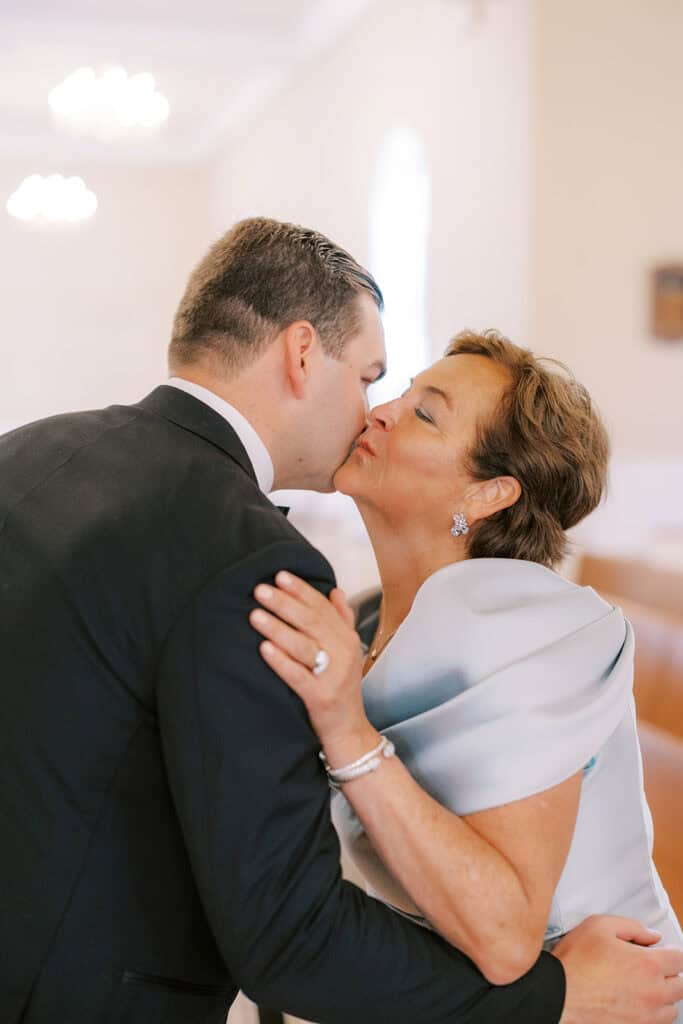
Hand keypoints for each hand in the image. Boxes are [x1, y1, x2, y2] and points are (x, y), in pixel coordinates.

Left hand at [250, 572, 376, 756]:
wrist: (350, 730)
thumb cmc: (341, 688)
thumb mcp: (347, 652)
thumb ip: (342, 620)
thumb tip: (335, 590)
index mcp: (347, 639)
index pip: (323, 607)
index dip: (301, 590)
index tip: (280, 575)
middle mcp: (344, 653)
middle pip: (311, 622)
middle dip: (284, 603)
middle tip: (260, 590)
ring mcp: (333, 675)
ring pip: (303, 645)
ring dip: (278, 628)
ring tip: (255, 615)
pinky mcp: (320, 697)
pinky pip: (297, 675)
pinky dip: (281, 661)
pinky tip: (264, 648)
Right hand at [555, 914, 682, 1023]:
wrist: (558, 994)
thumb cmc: (575, 961)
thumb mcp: (599, 926)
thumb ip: (631, 926)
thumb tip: (652, 936)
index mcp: (647, 965)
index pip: (680, 959)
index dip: (672, 952)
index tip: (664, 952)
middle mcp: (653, 993)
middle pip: (680, 985)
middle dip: (671, 974)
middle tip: (654, 968)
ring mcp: (645, 1016)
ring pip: (671, 1009)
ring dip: (664, 996)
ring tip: (646, 987)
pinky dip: (652, 1014)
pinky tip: (637, 1004)